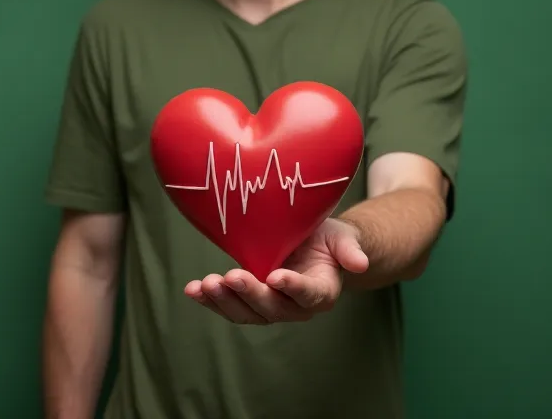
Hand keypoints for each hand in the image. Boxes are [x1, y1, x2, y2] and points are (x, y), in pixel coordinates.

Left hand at [183, 218, 369, 324]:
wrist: (313, 245)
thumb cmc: (329, 240)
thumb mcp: (344, 239)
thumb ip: (350, 250)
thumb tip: (360, 263)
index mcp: (321, 292)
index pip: (308, 295)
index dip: (293, 288)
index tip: (277, 277)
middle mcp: (294, 306)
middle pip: (271, 308)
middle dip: (250, 294)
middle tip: (231, 277)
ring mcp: (269, 306)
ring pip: (247, 312)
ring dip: (224, 300)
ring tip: (205, 284)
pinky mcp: (249, 300)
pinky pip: (229, 305)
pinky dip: (210, 299)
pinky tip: (191, 290)